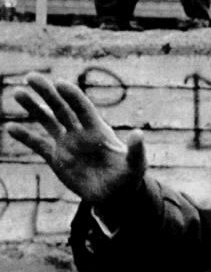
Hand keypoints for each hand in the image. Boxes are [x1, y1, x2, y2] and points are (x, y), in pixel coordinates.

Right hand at [6, 73, 146, 203]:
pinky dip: (26, 137)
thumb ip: (136, 150)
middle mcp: (80, 133)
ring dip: (33, 107)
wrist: (115, 194)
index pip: (83, 108)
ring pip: (47, 121)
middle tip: (30, 76)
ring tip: (17, 92)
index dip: (72, 96)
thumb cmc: (128, 177)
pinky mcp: (57, 159)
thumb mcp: (136, 165)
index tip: (59, 83)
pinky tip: (10, 128)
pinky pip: (38, 145)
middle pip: (61, 108)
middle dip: (47, 92)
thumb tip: (138, 133)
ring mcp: (67, 144)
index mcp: (98, 131)